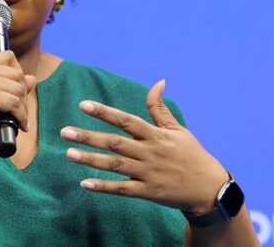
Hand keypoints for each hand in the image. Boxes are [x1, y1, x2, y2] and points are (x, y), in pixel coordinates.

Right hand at [0, 50, 35, 157]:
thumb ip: (9, 86)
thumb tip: (32, 78)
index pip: (7, 57)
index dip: (17, 74)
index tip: (16, 92)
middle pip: (16, 73)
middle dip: (23, 94)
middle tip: (19, 111)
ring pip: (18, 88)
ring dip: (23, 107)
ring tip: (18, 119)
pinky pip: (14, 103)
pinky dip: (21, 117)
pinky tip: (19, 125)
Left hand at [60, 80, 227, 213]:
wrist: (209, 188)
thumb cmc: (191, 155)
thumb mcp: (177, 130)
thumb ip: (160, 108)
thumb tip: (158, 82)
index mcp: (155, 135)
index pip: (126, 120)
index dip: (104, 112)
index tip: (83, 105)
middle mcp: (149, 153)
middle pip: (115, 143)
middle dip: (89, 137)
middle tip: (64, 132)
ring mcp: (148, 173)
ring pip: (115, 165)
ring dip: (90, 160)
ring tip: (68, 154)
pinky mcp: (148, 192)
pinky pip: (122, 189)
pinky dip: (104, 187)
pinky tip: (84, 183)